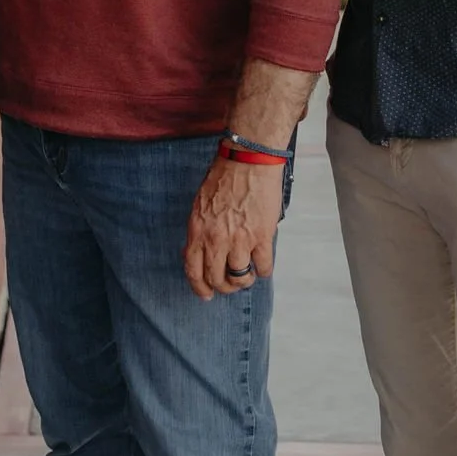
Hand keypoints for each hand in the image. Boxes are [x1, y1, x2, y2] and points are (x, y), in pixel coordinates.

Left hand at [182, 153, 284, 300]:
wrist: (248, 161)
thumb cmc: (224, 178)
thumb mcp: (200, 206)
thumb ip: (199, 231)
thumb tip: (197, 252)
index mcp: (198, 231)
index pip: (193, 270)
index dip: (200, 288)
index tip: (206, 295)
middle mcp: (216, 239)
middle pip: (217, 279)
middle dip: (224, 287)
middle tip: (230, 284)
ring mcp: (240, 240)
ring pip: (240, 278)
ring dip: (244, 280)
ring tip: (248, 274)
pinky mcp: (262, 237)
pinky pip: (263, 267)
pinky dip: (263, 270)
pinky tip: (262, 264)